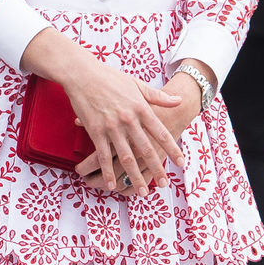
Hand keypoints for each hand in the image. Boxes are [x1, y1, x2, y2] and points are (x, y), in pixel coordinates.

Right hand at [76, 70, 203, 193]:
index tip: (181, 162)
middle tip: (164, 183)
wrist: (82, 74)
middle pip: (145, 149)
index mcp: (141, 107)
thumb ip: (158, 96)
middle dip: (156, 168)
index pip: (160, 132)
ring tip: (142, 191)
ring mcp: (111, 127)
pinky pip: (103, 156)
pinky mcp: (95, 131)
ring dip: (134, 176)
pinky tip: (113, 185)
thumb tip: (178, 100)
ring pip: (126, 157)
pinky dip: (108, 172)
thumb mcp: (137, 83)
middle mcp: (129, 120)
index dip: (172, 149)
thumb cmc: (110, 77)